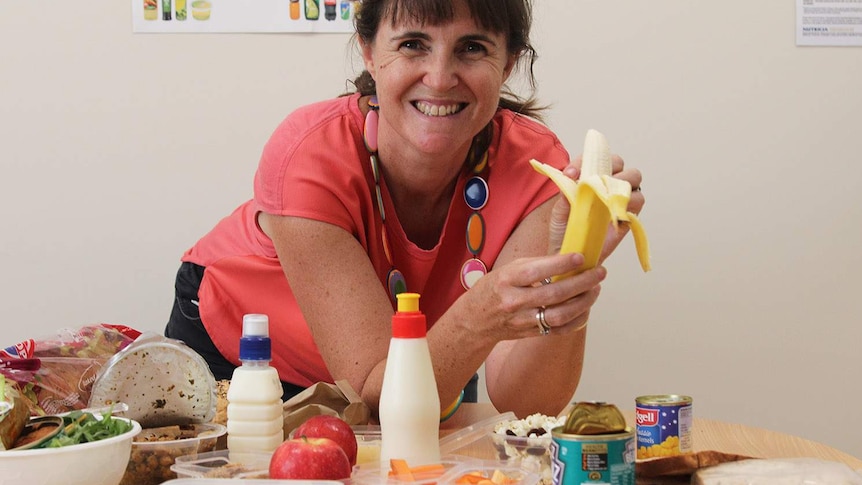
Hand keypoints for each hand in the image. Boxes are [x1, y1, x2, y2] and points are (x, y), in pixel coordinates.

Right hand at [467, 251, 604, 338]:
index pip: (536, 272)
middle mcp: (513, 302)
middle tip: (599, 272)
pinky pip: (560, 330)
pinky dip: (577, 319)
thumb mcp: (508, 270)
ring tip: (595, 288)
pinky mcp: (531, 334)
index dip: (561, 264)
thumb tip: (569, 258)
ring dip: (583, 302)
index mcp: (506, 280)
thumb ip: (536, 265)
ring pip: (560, 315)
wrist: (475, 320)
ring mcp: (522, 321)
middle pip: (553, 294)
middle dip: (581, 283)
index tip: (581, 257)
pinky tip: (586, 307)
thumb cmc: (495, 288)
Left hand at [547, 153, 644, 262]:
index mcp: (590, 178)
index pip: (594, 158)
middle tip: (597, 179)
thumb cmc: (565, 230)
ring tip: (606, 195)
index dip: (584, 161)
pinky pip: (637, 203)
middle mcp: (606, 185)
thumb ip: (565, 197)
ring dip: (622, 183)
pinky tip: (614, 210)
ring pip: (633, 180)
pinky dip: (629, 203)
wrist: (572, 255)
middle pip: (620, 163)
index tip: (571, 173)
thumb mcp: (559, 212)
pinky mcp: (628, 216)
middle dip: (612, 166)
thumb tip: (570, 181)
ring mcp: (619, 200)